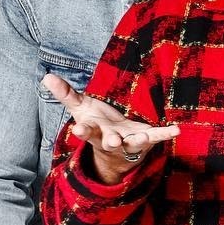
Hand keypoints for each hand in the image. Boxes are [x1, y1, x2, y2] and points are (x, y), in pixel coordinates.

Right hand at [42, 73, 178, 183]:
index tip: (78, 130)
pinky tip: (176, 129)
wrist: (115, 147)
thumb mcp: (81, 108)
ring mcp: (128, 142)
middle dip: (110, 141)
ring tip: (144, 138)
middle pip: (108, 142)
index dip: (82, 132)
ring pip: (132, 143)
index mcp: (93, 132)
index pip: (85, 132)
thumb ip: (66, 94)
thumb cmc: (96, 124)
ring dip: (138, 140)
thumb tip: (47, 77)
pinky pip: (156, 137)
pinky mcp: (145, 140)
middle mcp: (110, 140)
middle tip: (112, 141)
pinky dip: (166, 134)